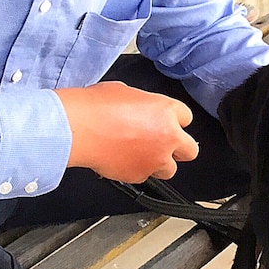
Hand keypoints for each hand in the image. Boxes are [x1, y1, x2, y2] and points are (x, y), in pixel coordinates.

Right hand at [54, 82, 198, 182]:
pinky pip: (143, 176)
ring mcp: (155, 158)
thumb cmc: (96, 107)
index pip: (187, 118)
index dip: (175, 121)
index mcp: (166, 110)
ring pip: (169, 169)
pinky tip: (121, 159)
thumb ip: (144, 106)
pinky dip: (135, 170)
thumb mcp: (126, 93)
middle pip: (190, 150)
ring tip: (139, 155)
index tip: (168, 124)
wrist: (79, 128)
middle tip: (163, 145)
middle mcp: (167, 136)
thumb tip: (141, 111)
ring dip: (158, 164)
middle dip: (178, 149)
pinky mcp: (139, 175)